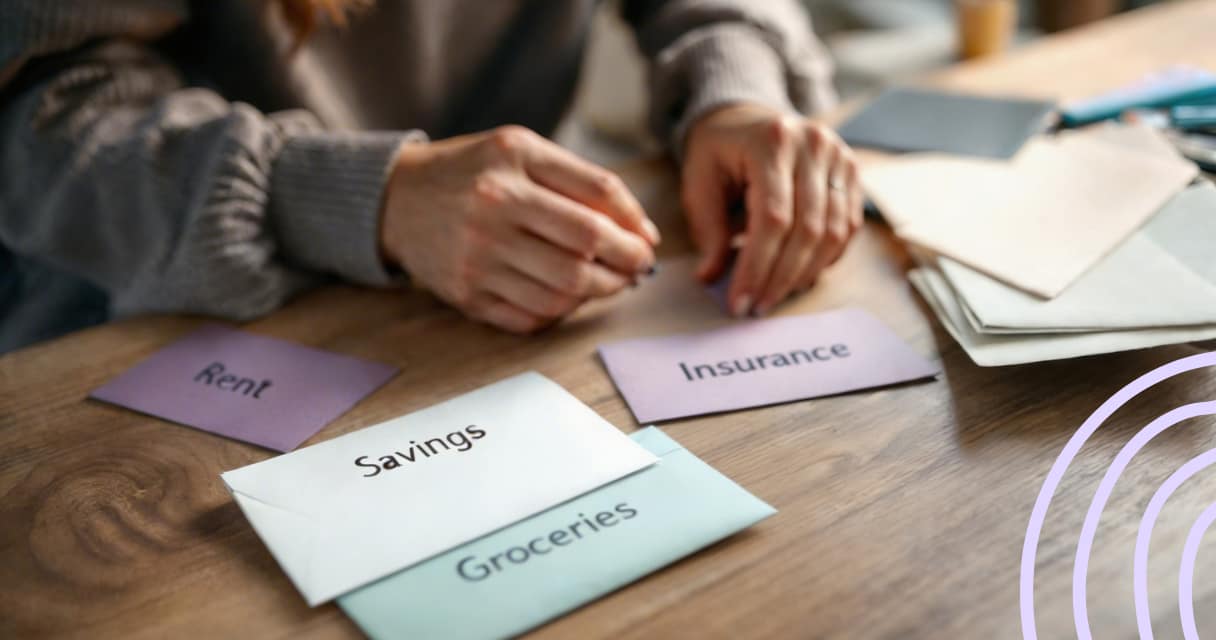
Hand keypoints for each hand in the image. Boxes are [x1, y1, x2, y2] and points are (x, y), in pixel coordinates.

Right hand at [379, 125, 659, 332]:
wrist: (394, 201)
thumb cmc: (472, 172)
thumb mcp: (520, 151)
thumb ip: (581, 182)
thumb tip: (642, 231)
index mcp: (512, 161)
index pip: (596, 197)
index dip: (633, 224)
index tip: (646, 240)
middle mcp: (493, 207)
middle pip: (585, 248)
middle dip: (626, 263)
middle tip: (637, 268)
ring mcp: (477, 256)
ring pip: (564, 290)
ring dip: (600, 292)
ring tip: (607, 282)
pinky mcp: (467, 295)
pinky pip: (533, 317)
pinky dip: (561, 312)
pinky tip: (567, 297)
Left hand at [682, 104, 862, 316]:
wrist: (744, 117)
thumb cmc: (718, 151)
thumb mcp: (699, 183)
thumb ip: (708, 230)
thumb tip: (712, 277)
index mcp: (771, 142)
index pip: (773, 219)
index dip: (758, 267)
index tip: (740, 302)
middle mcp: (814, 145)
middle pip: (807, 229)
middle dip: (781, 278)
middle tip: (757, 308)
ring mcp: (839, 156)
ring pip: (834, 232)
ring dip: (804, 274)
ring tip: (776, 296)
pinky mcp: (851, 171)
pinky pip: (848, 226)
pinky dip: (826, 257)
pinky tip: (799, 275)